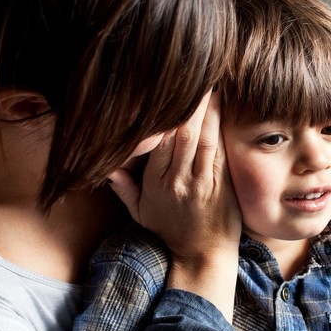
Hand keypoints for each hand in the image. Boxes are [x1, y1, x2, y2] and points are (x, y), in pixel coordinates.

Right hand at [108, 91, 240, 316]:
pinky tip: (223, 107)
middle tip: (194, 75)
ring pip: (203, 138)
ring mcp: (202, 182)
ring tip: (211, 82)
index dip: (164, 115)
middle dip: (189, 104)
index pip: (158, 141)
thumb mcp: (141, 213)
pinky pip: (220, 150)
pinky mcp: (222, 183)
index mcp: (156, 183)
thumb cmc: (171, 231)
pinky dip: (221, 127)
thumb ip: (124, 188)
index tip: (168, 91)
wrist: (203, 254)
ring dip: (208, 109)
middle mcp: (178, 180)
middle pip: (182, 135)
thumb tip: (107, 167)